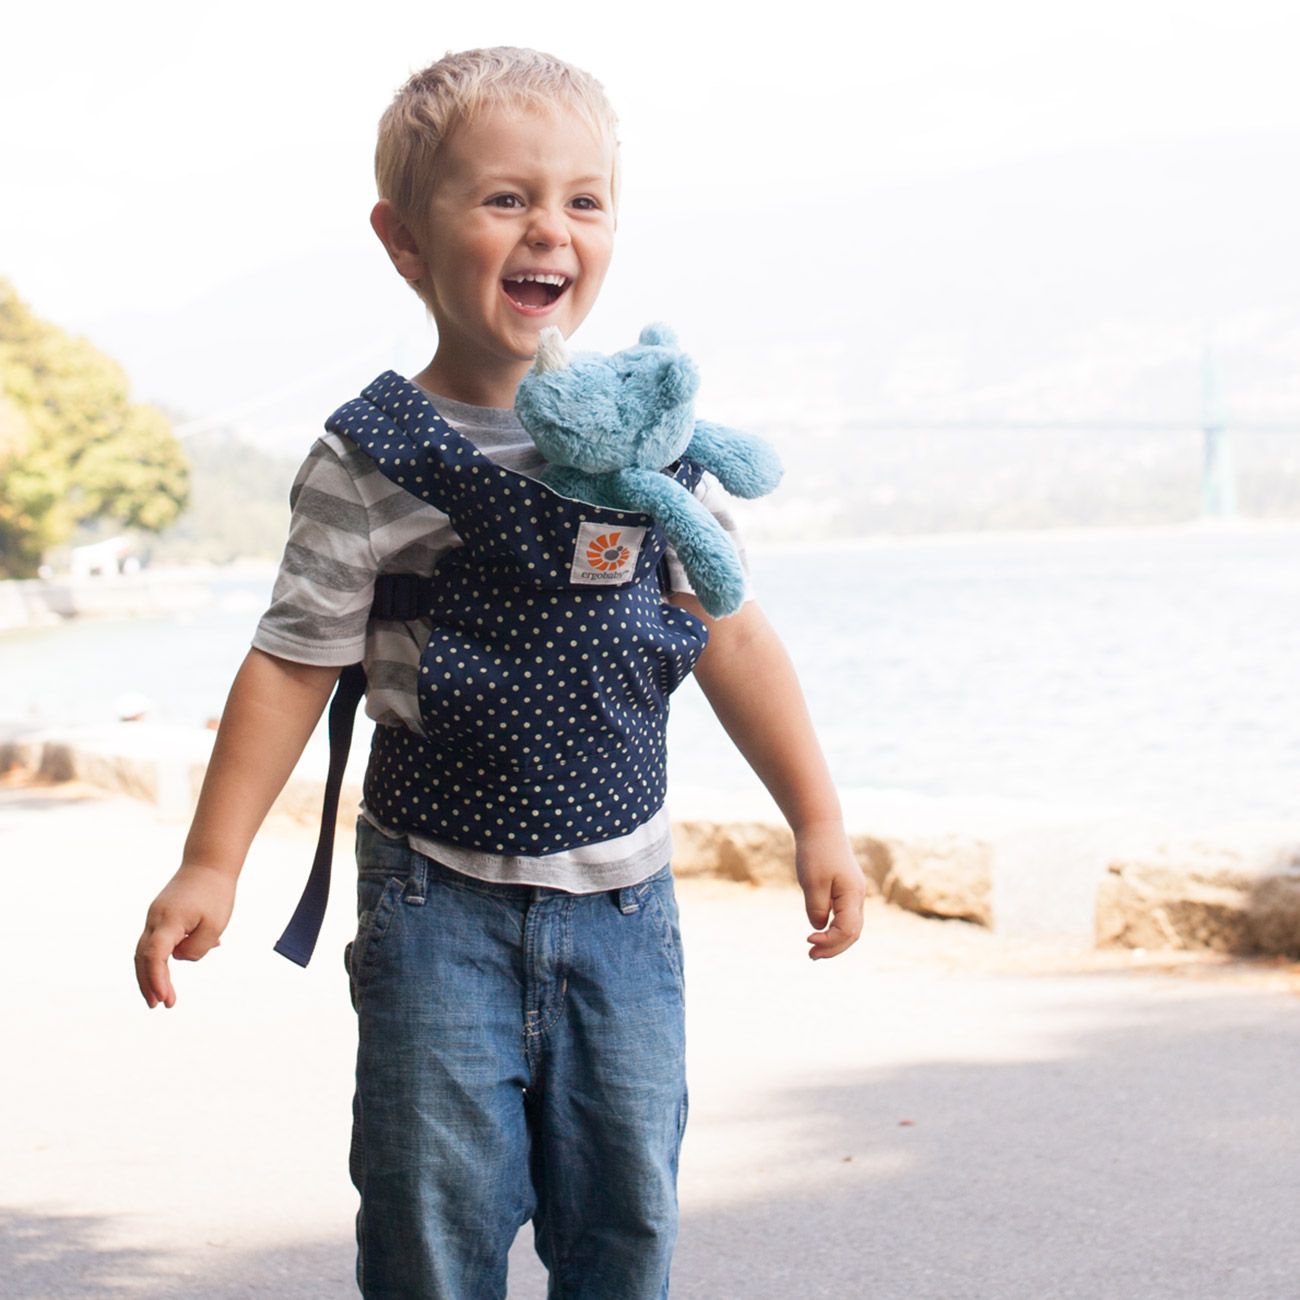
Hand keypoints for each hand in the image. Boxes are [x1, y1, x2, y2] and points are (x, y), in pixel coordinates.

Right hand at [134, 864, 236, 1008]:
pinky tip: (173, 970)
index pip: (155, 956)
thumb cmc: (215, 893)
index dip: (157, 980)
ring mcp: (154, 917)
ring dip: (150, 974)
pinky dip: (158, 959)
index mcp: (168, 920)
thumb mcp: (214, 925)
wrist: (208, 863)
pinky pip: (155, 942)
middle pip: (143, 958)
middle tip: (159, 1006)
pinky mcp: (159, 916)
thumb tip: (179, 958)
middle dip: (149, 984)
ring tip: (161, 996)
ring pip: (145, 952)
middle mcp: (155, 919)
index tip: (166, 999)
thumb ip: (196, 948)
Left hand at [796, 821, 867, 960]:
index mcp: (853, 895)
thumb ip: (817, 908)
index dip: (830, 941)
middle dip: (833, 948)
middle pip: (853, 933)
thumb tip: (819, 927)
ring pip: (851, 927)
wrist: (820, 827)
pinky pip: (845, 918)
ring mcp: (854, 894)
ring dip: (834, 942)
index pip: (848, 930)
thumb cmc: (816, 852)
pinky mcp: (846, 891)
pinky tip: (820, 933)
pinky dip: (834, 930)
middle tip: (811, 956)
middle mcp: (858, 897)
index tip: (808, 940)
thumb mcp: (812, 882)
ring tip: (814, 951)